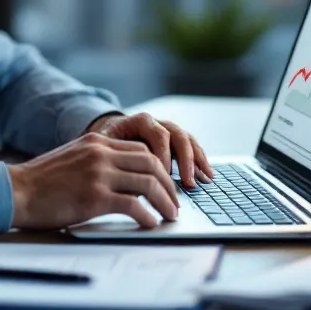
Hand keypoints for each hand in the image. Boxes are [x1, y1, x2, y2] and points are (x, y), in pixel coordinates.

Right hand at [6, 133, 179, 229]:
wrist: (16, 192)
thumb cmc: (40, 182)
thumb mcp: (73, 160)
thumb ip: (98, 163)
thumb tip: (125, 181)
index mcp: (96, 142)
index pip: (141, 150)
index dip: (159, 168)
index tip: (166, 185)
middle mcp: (101, 154)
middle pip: (151, 163)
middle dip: (169, 184)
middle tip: (175, 202)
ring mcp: (99, 174)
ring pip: (148, 183)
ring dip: (165, 201)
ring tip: (170, 215)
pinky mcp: (95, 198)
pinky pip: (134, 205)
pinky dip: (147, 216)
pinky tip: (149, 224)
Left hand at [86, 113, 214, 188]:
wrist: (106, 133)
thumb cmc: (104, 144)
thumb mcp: (104, 148)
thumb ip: (119, 161)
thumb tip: (132, 188)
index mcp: (140, 121)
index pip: (159, 135)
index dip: (165, 156)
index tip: (165, 177)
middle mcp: (157, 123)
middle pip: (178, 136)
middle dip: (186, 161)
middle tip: (188, 183)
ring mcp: (167, 131)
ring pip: (188, 141)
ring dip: (197, 161)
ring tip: (205, 180)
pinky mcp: (173, 142)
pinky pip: (191, 148)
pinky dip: (200, 161)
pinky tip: (207, 176)